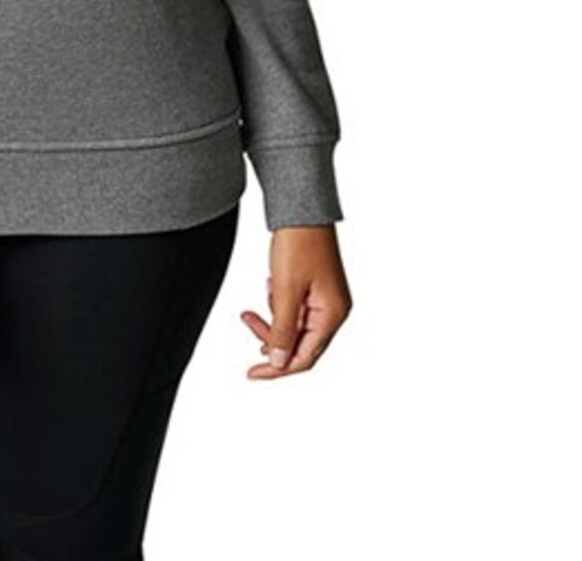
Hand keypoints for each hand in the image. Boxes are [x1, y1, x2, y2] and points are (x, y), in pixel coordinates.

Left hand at [240, 223, 350, 379]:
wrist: (302, 208)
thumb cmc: (299, 242)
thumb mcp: (285, 290)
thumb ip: (282, 330)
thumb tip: (279, 363)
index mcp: (333, 314)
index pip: (305, 357)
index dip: (277, 369)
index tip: (253, 372)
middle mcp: (334, 310)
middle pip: (301, 343)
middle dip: (272, 337)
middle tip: (247, 321)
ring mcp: (326, 298)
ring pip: (296, 325)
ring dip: (273, 319)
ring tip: (256, 301)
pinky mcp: (316, 287)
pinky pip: (296, 308)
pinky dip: (279, 303)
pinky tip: (270, 283)